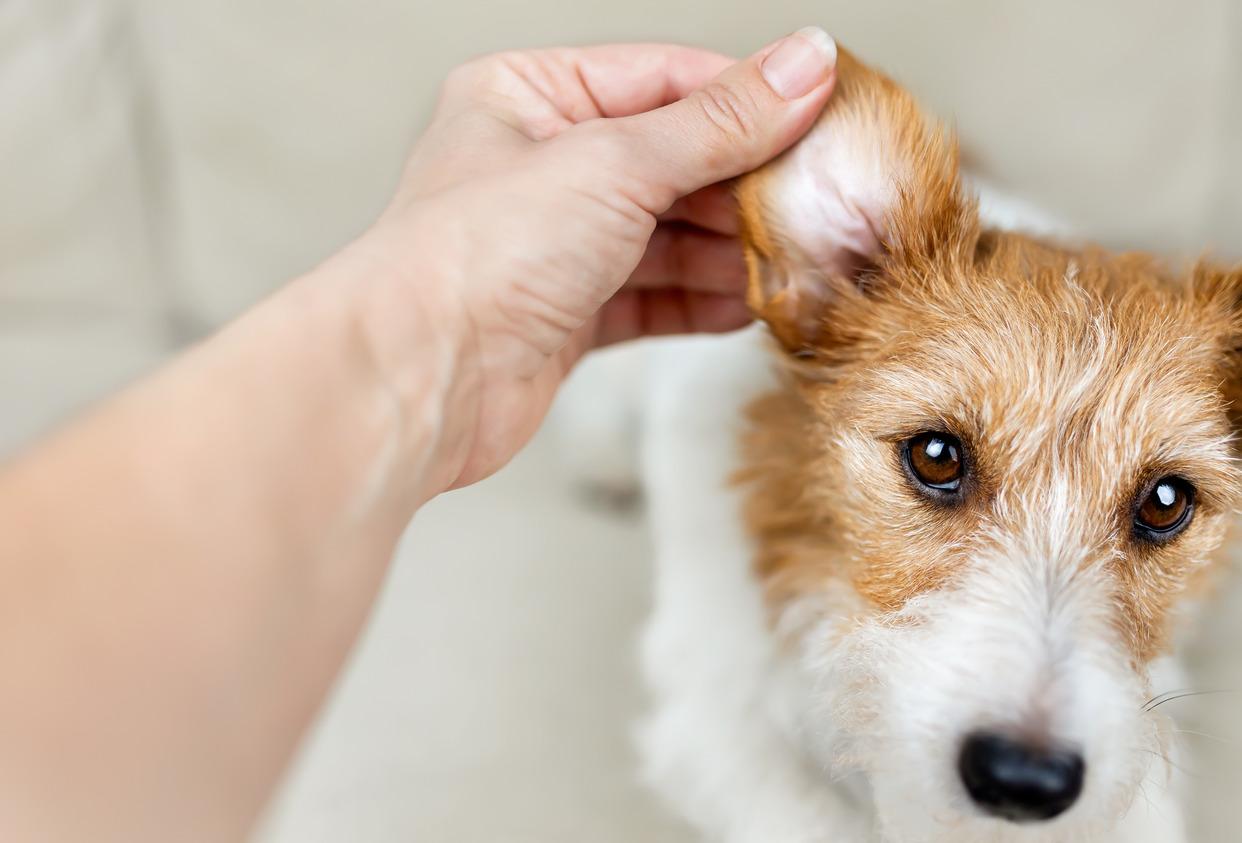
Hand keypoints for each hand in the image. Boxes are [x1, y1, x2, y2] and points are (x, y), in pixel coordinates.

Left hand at [338, 30, 836, 491]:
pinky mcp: (566, 316)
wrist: (417, 378)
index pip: (665, 80)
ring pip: (669, 235)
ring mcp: (553, 243)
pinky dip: (703, 301)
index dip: (749, 99)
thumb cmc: (475, 253)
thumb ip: (720, 122)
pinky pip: (654, 297)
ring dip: (733, 251)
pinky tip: (753, 304)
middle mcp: (539, 165)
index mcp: (529, 95)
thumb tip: (804, 65)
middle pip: (674, 161)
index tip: (824, 115)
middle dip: (746, 186)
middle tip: (820, 200)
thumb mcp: (616, 162)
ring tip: (799, 257)